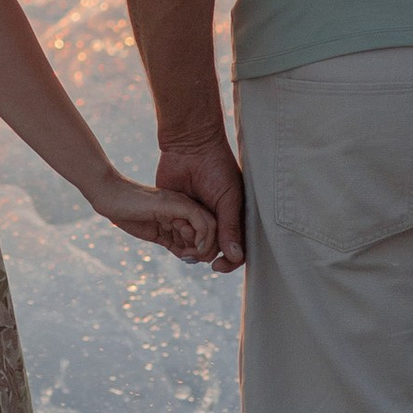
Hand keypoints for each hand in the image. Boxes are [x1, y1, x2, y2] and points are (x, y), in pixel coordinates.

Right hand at [90, 172, 219, 260]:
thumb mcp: (155, 232)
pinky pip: (201, 221)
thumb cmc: (127, 214)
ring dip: (204, 247)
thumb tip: (186, 256)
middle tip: (192, 259)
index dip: (202, 248)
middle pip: (213, 228)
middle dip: (207, 249)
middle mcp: (186, 206)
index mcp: (182, 211)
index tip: (187, 258)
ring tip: (190, 256)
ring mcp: (182, 203)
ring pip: (211, 225)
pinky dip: (202, 238)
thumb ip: (171, 241)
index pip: (205, 230)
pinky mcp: (177, 203)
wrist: (110, 197)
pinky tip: (191, 250)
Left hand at [157, 132, 244, 272]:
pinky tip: (175, 227)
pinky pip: (177, 236)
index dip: (230, 262)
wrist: (190, 146)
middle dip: (205, 250)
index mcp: (234, 218)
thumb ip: (230, 227)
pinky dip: (176, 236)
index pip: (237, 249)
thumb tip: (236, 256)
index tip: (218, 266)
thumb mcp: (228, 199)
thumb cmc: (216, 169)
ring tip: (184, 227)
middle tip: (196, 240)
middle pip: (214, 251)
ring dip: (190, 243)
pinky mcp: (177, 214)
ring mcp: (196, 219)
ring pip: (194, 246)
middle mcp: (216, 221)